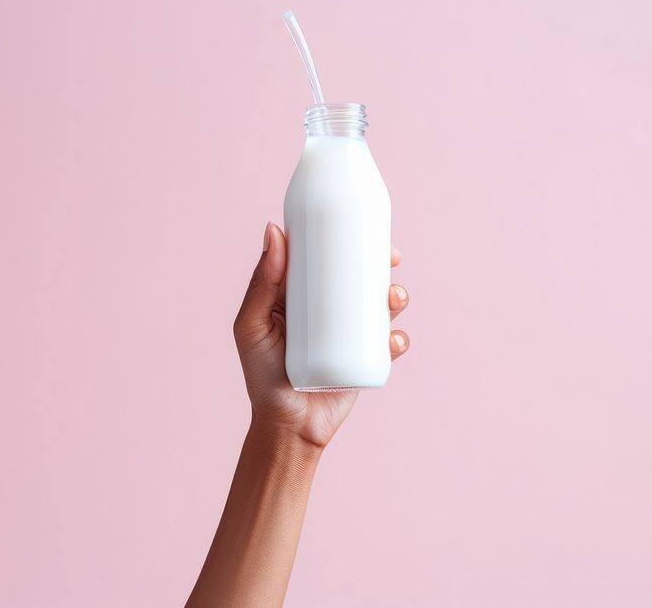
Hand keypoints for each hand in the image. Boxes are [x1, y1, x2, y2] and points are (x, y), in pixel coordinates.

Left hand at [233, 222, 410, 448]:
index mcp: (302, 296)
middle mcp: (328, 311)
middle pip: (361, 277)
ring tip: (393, 300)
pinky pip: (390, 343)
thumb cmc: (262, 376)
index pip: (327, 258)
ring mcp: (349, 336)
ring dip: (397, 295)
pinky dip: (398, 338)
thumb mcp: (253, 326)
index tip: (365, 225)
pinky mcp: (366, 361)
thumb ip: (262, 283)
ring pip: (381, 306)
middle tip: (391, 259)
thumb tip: (274, 230)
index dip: (348, 237)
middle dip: (383, 264)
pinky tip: (393, 339)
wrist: (288, 427)